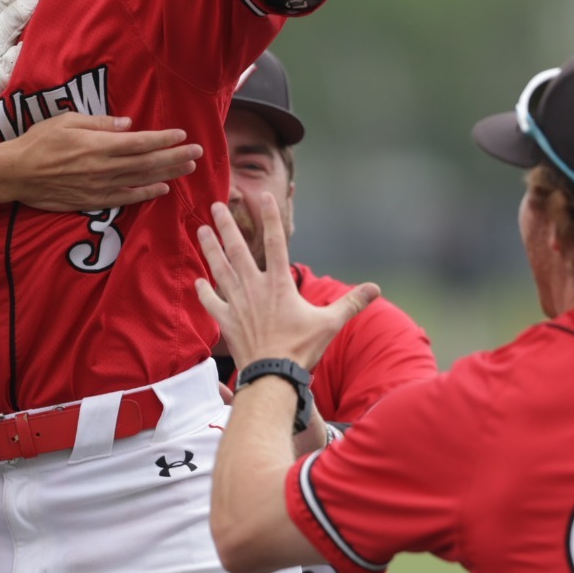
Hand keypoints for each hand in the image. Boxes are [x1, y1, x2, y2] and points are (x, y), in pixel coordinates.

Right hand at [0, 114, 198, 212]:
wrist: (16, 173)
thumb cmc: (39, 142)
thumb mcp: (67, 122)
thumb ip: (99, 123)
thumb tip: (128, 125)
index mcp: (98, 144)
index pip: (140, 142)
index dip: (164, 139)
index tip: (182, 135)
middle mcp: (104, 167)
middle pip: (147, 162)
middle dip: (175, 157)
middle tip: (197, 153)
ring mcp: (100, 186)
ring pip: (141, 180)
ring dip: (167, 173)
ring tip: (188, 168)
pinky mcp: (93, 200)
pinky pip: (125, 198)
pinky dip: (145, 193)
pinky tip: (162, 189)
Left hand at [195, 194, 375, 370]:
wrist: (272, 375)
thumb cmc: (301, 349)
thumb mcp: (330, 323)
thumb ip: (351, 303)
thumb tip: (375, 289)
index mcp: (279, 284)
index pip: (276, 242)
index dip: (270, 218)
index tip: (262, 196)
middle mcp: (255, 288)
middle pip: (237, 250)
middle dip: (226, 226)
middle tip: (215, 205)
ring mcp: (237, 304)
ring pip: (220, 270)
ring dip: (210, 249)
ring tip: (201, 230)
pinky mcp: (226, 322)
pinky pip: (212, 303)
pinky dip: (205, 292)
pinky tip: (197, 282)